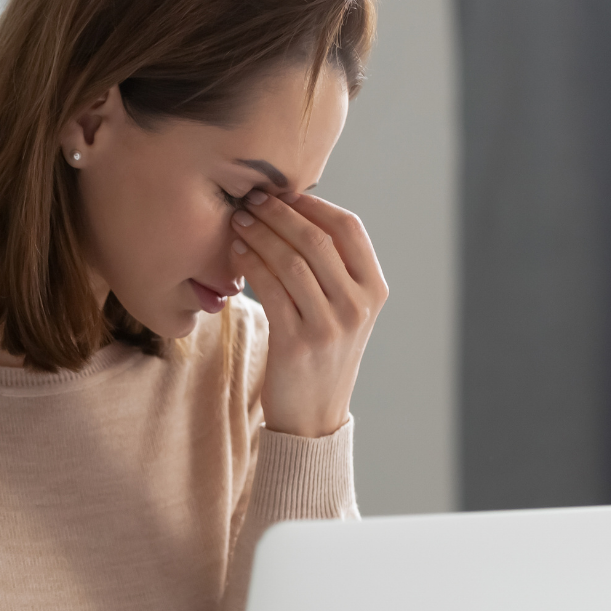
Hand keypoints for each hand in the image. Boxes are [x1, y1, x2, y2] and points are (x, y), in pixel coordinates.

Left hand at [229, 191, 387, 437]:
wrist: (314, 417)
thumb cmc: (323, 355)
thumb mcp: (345, 312)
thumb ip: (334, 269)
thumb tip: (298, 211)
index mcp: (374, 291)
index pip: (349, 228)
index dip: (314, 204)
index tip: (283, 193)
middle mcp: (357, 306)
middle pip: (316, 239)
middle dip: (279, 213)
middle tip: (252, 200)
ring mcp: (329, 326)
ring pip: (290, 260)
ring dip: (260, 233)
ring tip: (239, 221)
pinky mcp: (297, 343)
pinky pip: (270, 288)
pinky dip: (251, 263)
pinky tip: (237, 252)